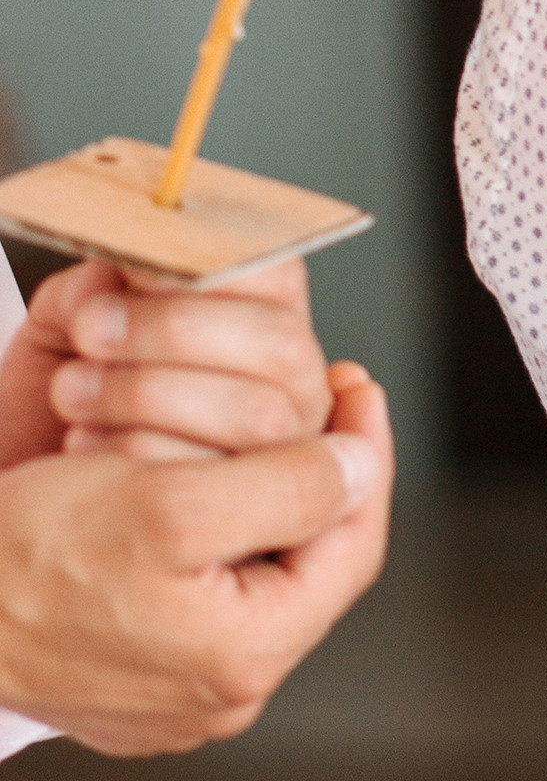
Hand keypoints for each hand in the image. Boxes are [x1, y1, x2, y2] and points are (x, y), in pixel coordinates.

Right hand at [0, 365, 392, 754]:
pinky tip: (190, 494)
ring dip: (257, 505)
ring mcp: (173, 698)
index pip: (351, 543)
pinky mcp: (130, 686)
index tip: (355, 388)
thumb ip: (285, 487)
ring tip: (252, 441)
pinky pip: (198, 602)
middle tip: (314, 403)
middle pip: (305, 564)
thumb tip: (360, 467)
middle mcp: (218, 694)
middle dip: (310, 478)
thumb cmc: (21, 559)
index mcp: (244, 655)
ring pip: (251, 579)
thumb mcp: (167, 503)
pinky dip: (205, 543)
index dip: (365, 455)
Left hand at [4, 256, 330, 465]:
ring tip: (72, 392)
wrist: (21, 476)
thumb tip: (127, 266)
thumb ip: (100, 285)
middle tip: (93, 329)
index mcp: (261, 314)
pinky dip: (140, 454)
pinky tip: (86, 446)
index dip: (208, 267)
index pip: (277, 272)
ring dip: (149, 394)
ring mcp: (278, 452)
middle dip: (176, 329)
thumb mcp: (67, 321)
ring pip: (256, 413)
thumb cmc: (56, 398)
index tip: (131, 268)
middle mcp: (287, 382)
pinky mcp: (246, 514)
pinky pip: (220, 483)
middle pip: (278, 343)